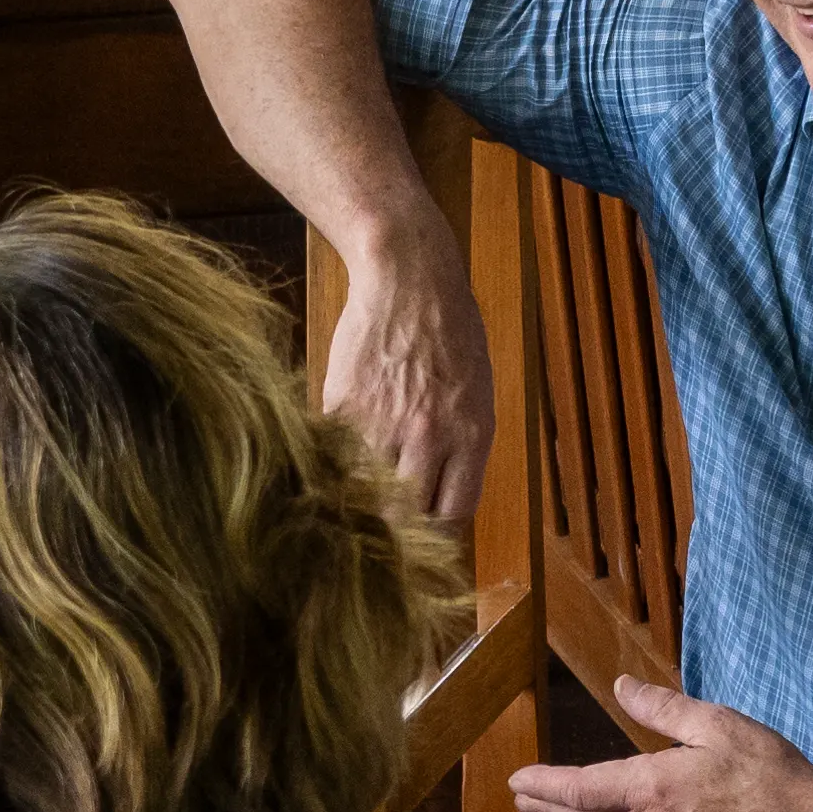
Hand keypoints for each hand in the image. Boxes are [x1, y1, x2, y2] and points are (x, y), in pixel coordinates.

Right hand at [325, 233, 496, 524]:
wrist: (408, 280)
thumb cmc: (450, 333)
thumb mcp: (477, 394)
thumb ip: (462, 450)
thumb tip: (440, 502)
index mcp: (470, 436)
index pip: (452, 515)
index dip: (435, 531)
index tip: (422, 531)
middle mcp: (428, 436)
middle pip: (405, 514)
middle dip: (396, 523)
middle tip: (385, 522)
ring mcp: (381, 421)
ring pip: (366, 489)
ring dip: (362, 493)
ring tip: (359, 488)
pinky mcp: (342, 404)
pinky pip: (335, 453)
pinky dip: (335, 459)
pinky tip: (339, 452)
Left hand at [509, 680, 812, 811]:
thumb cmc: (769, 774)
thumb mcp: (716, 725)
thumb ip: (664, 709)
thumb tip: (622, 688)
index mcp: (652, 788)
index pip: (582, 787)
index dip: (545, 784)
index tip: (517, 780)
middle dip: (549, 805)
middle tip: (520, 797)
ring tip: (555, 808)